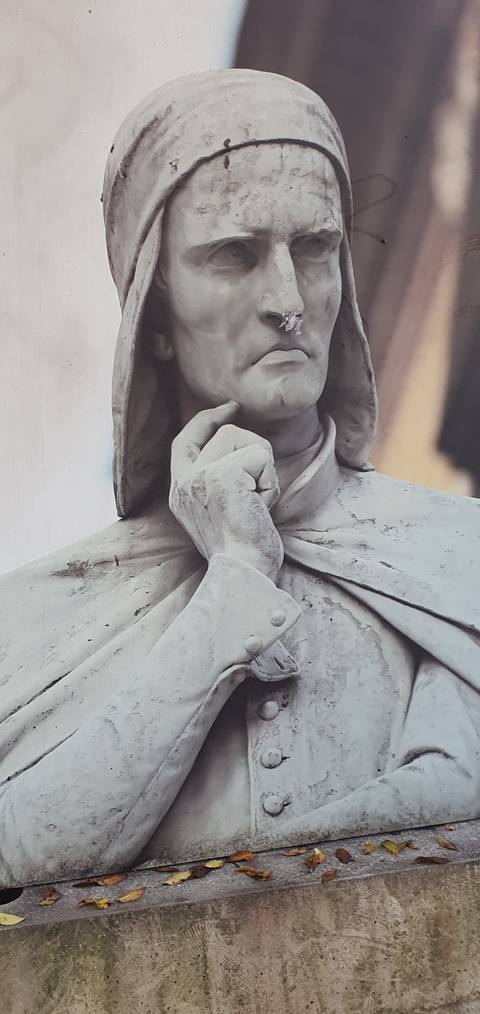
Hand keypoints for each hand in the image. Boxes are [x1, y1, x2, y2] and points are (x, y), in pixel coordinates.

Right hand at [169, 402, 283, 580]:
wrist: (243, 573)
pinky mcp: (224, 474)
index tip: (229, 410)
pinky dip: (271, 481)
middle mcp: (185, 481)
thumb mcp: (218, 515)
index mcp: (179, 492)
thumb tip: (240, 455)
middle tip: (263, 454)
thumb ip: (216, 484)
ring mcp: (201, 475)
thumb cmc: (241, 552)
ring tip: (260, 500)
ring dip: (263, 467)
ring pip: (242, 438)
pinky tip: (263, 506)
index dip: (206, 421)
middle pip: (222, 433)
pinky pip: (260, 456)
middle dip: (252, 444)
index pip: (184, 441)